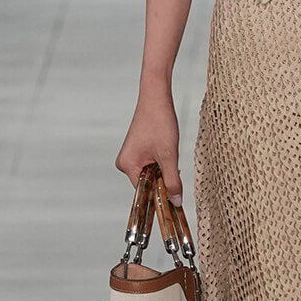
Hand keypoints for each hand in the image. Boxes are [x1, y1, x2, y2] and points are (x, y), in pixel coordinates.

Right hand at [115, 88, 182, 202]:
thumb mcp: (169, 156)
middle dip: (163, 179)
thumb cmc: (159, 122)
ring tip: (169, 152)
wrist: (156, 98)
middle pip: (148, 183)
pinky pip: (150, 164)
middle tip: (173, 163)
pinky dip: (161, 162)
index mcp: (127, 165)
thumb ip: (172, 181)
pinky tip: (167, 150)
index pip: (144, 191)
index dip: (160, 194)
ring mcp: (130, 156)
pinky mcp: (136, 150)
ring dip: (163, 169)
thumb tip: (175, 201)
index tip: (175, 197)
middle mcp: (125, 163)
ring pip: (151, 174)